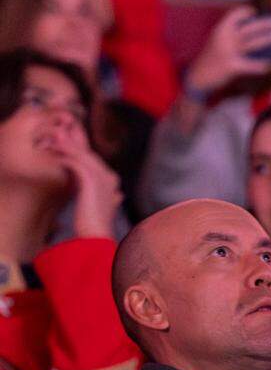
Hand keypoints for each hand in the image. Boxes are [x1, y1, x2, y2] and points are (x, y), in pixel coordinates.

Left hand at [51, 120, 121, 237]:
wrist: (97, 236)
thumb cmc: (95, 226)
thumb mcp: (104, 207)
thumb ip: (109, 198)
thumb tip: (118, 196)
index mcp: (112, 182)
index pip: (94, 160)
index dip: (80, 150)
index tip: (66, 144)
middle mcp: (110, 176)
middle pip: (89, 153)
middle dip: (73, 143)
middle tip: (58, 133)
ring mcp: (102, 177)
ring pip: (82, 155)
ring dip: (66, 146)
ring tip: (53, 139)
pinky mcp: (91, 180)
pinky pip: (75, 162)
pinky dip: (64, 156)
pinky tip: (53, 154)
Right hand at [184, 6, 270, 96]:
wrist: (197, 77)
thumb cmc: (212, 60)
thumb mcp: (218, 43)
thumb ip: (233, 38)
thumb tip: (257, 34)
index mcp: (220, 30)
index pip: (234, 15)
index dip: (245, 12)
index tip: (255, 11)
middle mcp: (224, 38)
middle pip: (249, 28)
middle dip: (266, 23)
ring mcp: (228, 51)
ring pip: (253, 42)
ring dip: (269, 39)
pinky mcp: (232, 66)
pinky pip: (252, 65)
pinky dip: (263, 65)